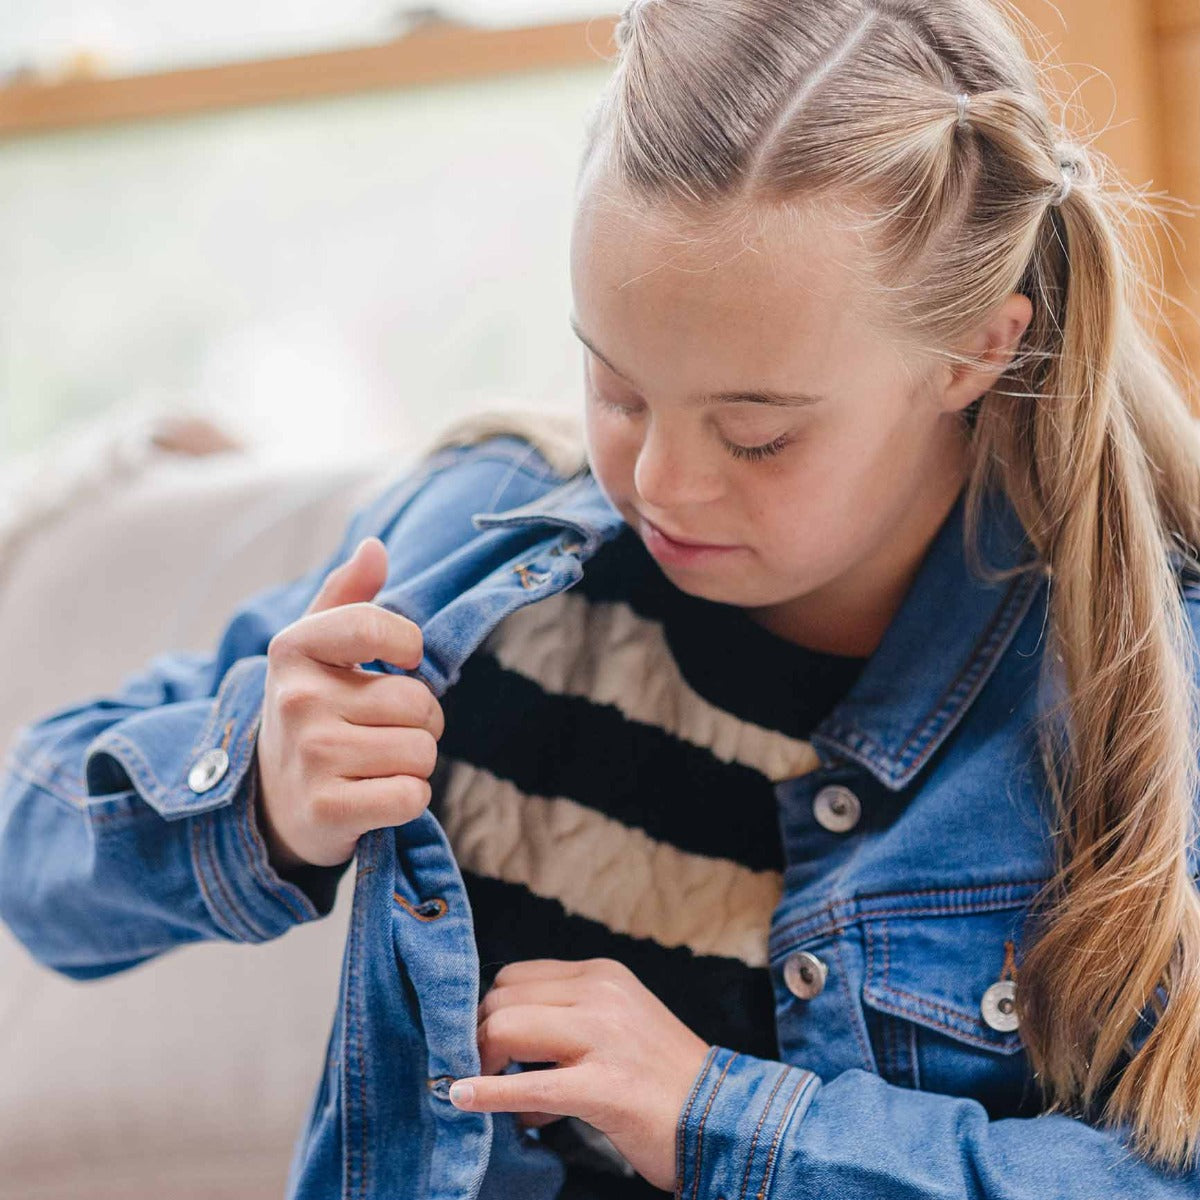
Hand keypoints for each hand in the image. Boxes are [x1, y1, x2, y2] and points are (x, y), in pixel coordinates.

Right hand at [254, 536, 445, 869]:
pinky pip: (412, 796)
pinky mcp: (326, 811)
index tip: (404, 660)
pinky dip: (409, 799)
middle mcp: (296, 700)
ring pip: (421, 750)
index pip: (372, 625)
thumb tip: (376, 547)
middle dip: (421, 720)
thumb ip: (349, 594)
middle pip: (417, 701)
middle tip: (385, 730)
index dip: (408, 645)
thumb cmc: (311, 711)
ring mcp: (309, 757)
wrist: (269, 801)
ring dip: (416, 762)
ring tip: (378, 763)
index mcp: (294, 649)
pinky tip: (377, 796)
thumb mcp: (316, 648)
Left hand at [449, 957, 710, 1192]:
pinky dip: (488, 1093)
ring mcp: (603, 1037)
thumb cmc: (663, 1079)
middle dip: (480, 1036)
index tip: (488, 1044)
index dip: (490, 1010)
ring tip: (485, 1089)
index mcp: (602, 974)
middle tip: (484, 1071)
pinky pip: (527, 1086)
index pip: (515, 975)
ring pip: (506, 1028)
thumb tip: (500, 1044)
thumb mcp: (618, 1021)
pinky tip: (464, 1099)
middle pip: (503, 999)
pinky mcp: (604, 1087)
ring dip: (482, 1062)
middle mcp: (601, 993)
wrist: (724, 1118)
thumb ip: (566, 1019)